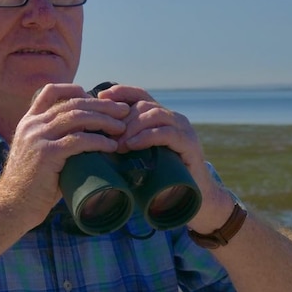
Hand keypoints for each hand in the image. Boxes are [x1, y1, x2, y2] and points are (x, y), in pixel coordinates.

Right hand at [0, 83, 130, 223]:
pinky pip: (78, 140)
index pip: (50, 91)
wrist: (12, 207)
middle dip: (101, 105)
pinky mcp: (46, 154)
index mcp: (29, 122)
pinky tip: (111, 146)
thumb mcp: (40, 156)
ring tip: (121, 127)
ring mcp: (38, 137)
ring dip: (104, 120)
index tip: (96, 96)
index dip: (74, 89)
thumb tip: (87, 137)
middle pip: (72, 103)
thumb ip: (57, 142)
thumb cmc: (31, 186)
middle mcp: (32, 125)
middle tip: (123, 111)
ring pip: (77, 118)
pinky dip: (99, 141)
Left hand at [95, 84, 234, 231]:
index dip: (121, 92)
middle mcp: (174, 119)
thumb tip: (96, 139)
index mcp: (162, 117)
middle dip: (121, 118)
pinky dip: (146, 136)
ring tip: (117, 144)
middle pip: (144, 105)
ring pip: (154, 115)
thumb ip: (127, 145)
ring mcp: (184, 129)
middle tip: (105, 135)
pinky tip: (131, 145)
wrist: (196, 198)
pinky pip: (166, 132)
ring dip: (131, 128)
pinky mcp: (189, 144)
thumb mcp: (143, 157)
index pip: (141, 95)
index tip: (100, 98)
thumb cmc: (164, 179)